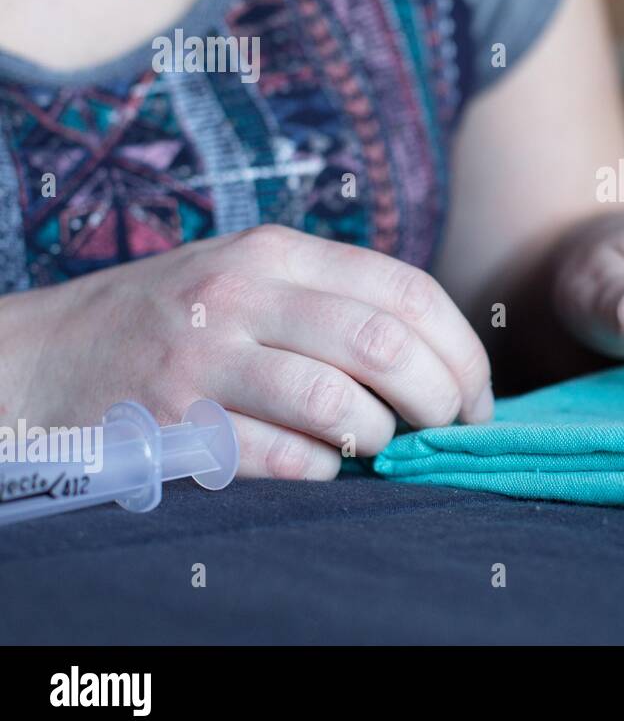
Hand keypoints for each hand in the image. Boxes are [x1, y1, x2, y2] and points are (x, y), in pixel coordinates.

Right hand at [0, 225, 491, 478]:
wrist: (48, 355)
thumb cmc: (176, 321)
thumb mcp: (252, 277)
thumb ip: (337, 297)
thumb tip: (444, 355)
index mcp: (277, 251)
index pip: (408, 291)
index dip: (462, 350)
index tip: (478, 395)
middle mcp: (243, 293)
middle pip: (386, 345)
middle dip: (440, 397)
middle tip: (448, 426)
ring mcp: (204, 357)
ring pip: (340, 402)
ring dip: (383, 436)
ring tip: (383, 446)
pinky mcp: (174, 422)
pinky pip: (285, 456)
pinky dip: (325, 469)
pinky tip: (326, 465)